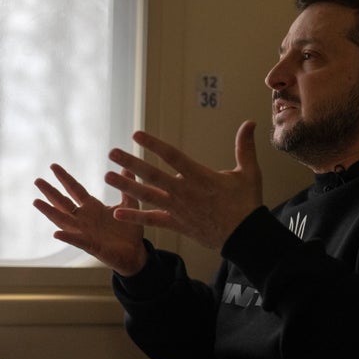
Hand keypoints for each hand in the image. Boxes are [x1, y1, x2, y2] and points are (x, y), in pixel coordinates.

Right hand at [33, 164, 146, 276]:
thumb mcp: (129, 204)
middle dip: (50, 192)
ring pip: (64, 221)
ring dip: (50, 212)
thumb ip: (126, 187)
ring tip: (36, 202)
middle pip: (64, 203)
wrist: (135, 252)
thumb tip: (126, 167)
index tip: (53, 165)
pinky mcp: (92, 246)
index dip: (64, 178)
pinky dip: (68, 237)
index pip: (75, 189)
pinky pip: (78, 241)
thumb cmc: (129, 229)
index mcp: (92, 207)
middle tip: (37, 180)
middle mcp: (85, 219)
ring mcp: (85, 232)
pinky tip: (56, 234)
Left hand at [105, 120, 262, 248]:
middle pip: (153, 175)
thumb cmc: (247, 203)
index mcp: (200, 176)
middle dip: (131, 163)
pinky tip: (118, 212)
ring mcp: (179, 209)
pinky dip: (135, 216)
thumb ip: (245, 147)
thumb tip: (250, 122)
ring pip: (148, 196)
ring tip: (107, 177)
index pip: (172, 156)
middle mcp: (185, 192)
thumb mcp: (249, 172)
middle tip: (112, 153)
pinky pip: (152, 220)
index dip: (154, 145)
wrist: (245, 237)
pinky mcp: (177, 224)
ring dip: (126, 186)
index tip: (136, 135)